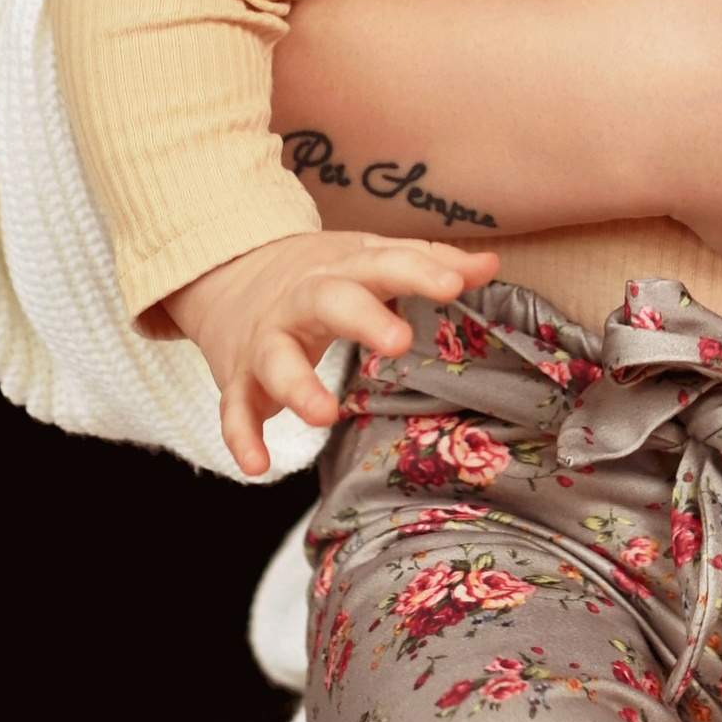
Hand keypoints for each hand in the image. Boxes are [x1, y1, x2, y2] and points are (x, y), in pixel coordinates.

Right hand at [166, 231, 496, 476]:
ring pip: (276, 358)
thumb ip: (427, 262)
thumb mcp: (370, 257)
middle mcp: (302, 300)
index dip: (419, 270)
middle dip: (362, 318)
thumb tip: (490, 263)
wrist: (230, 273)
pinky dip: (241, 435)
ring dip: (297, 385)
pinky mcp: (240, 378)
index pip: (384, 262)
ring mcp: (267, 339)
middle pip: (329, 301)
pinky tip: (257, 464)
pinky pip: (235, 407)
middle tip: (400, 342)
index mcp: (343, 268)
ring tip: (324, 414)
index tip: (455, 282)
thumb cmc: (324, 274)